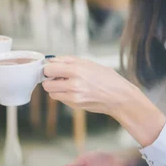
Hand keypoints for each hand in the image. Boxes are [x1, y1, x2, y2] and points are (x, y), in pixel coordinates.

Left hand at [41, 56, 165, 146]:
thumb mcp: (87, 62)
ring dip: (55, 88)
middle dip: (50, 80)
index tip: (51, 68)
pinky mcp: (74, 105)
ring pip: (51, 93)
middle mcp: (73, 84)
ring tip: (67, 84)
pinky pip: (60, 99)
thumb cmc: (105, 77)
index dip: (48, 69)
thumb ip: (67, 60)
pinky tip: (73, 91)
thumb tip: (51, 61)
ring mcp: (73, 97)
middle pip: (47, 83)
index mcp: (76, 70)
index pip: (48, 70)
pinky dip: (62, 95)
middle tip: (59, 77)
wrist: (119, 97)